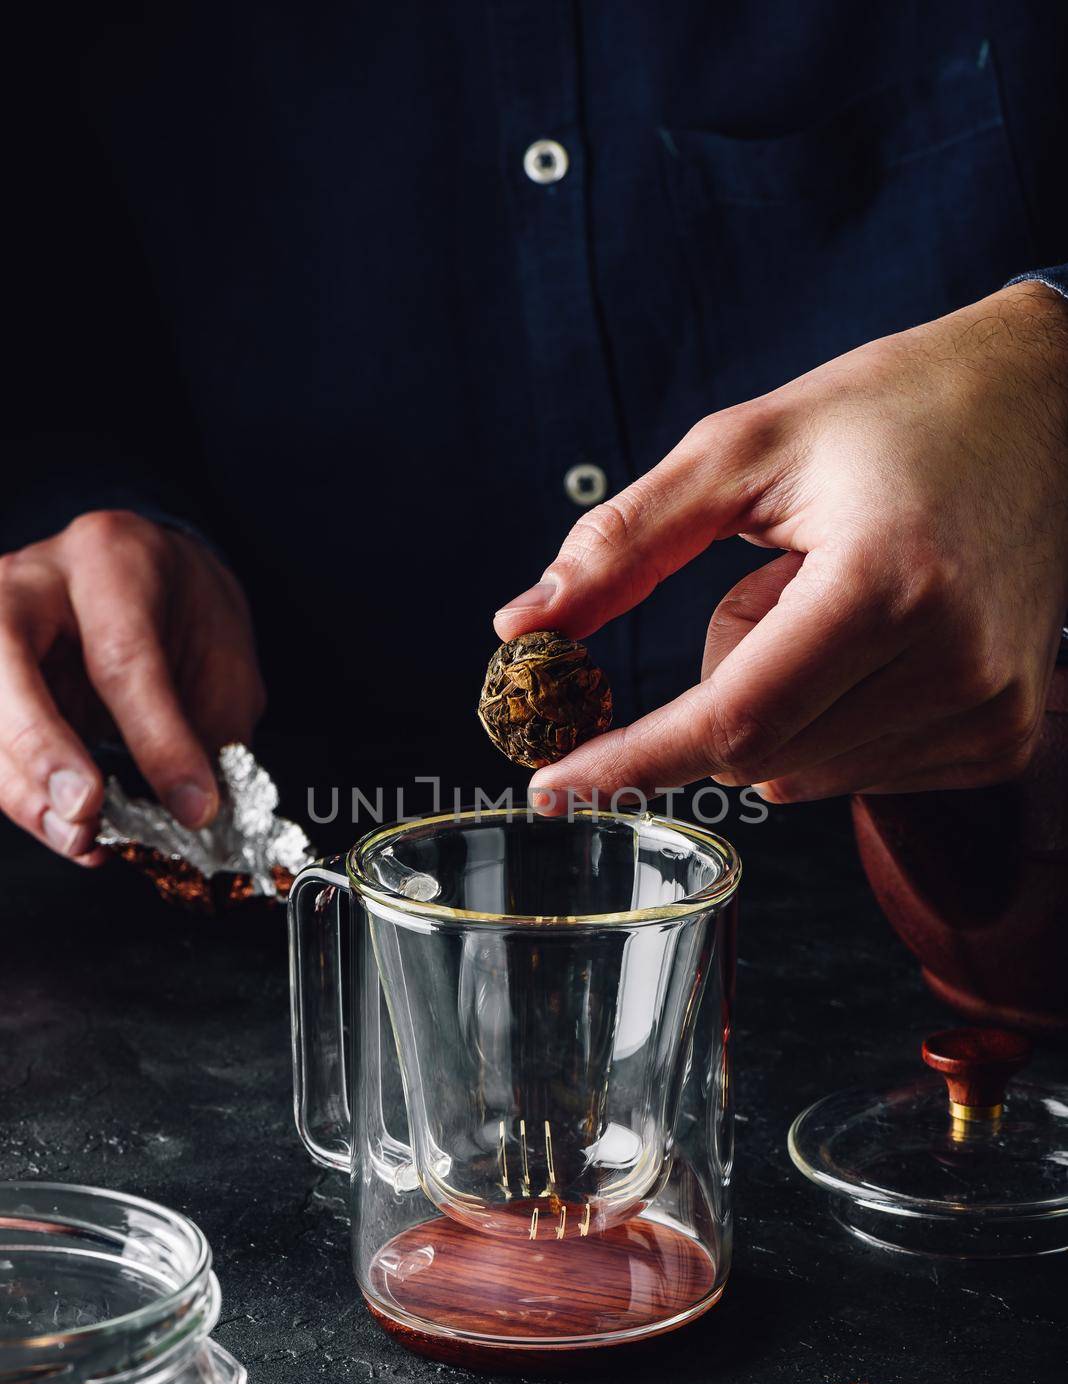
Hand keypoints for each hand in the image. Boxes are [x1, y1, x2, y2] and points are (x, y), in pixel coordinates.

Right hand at [0, 511, 264, 862]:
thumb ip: (206, 727)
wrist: (147, 570)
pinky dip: (19, 793)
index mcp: (109, 558)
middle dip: (41, 748)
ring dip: (23, 789)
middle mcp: (31, 581)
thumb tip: (196, 811)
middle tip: (84, 812)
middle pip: (9, 663)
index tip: (194, 805)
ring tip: (80, 840)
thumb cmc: (185, 608)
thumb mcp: (221, 653)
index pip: (121, 656)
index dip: (156, 741)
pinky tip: (63, 828)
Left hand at [495, 282, 1067, 808]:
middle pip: (757, 753)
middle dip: (722, 682)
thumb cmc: (895, 411)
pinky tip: (876, 640)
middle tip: (774, 581)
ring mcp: (991, 710)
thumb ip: (625, 542)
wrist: (1049, 406)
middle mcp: (953, 665)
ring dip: (778, 704)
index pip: (731, 720)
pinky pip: (858, 774)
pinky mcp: (1005, 736)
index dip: (631, 758)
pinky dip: (829, 722)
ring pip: (801, 773)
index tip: (553, 784)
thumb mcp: (745, 447)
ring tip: (840, 598)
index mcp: (886, 585)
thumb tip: (520, 626)